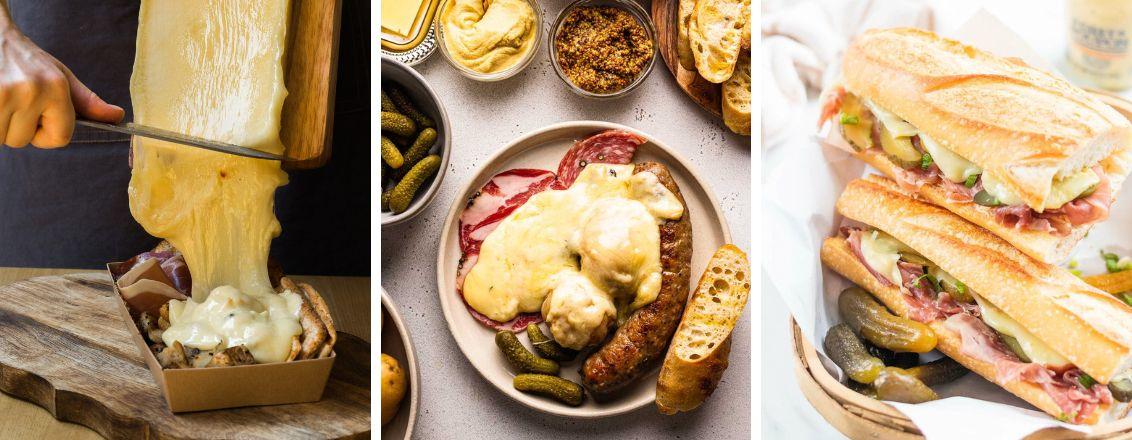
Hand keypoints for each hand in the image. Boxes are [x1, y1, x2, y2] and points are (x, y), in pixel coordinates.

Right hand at [0, 27, 123, 147]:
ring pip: (4, 137)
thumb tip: (117, 117)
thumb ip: (86, 102)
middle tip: (15, 101)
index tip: (37, 121)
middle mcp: (31, 92)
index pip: (59, 139)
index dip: (46, 136)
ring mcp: (3, 94)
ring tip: (3, 98)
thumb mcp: (60, 76)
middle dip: (18, 127)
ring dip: (2, 125)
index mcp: (56, 88)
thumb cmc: (26, 60)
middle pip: (24, 140)